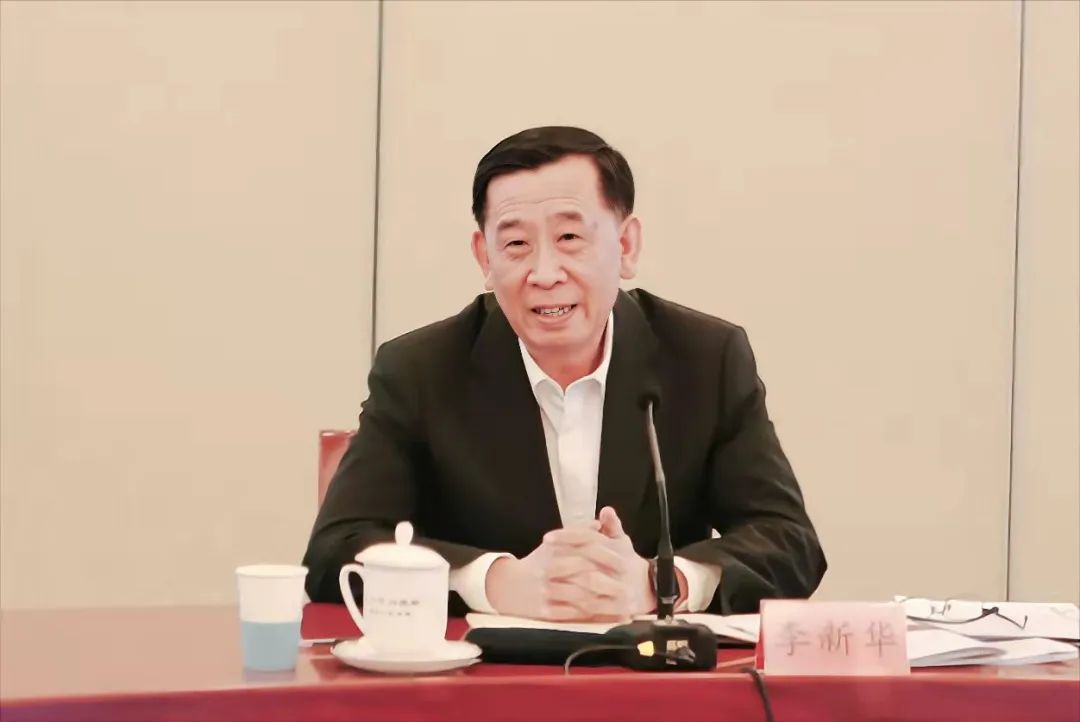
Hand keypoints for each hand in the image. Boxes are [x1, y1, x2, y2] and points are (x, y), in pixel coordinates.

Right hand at [484, 524, 613, 621]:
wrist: (508, 587)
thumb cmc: (536, 564)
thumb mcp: (553, 544)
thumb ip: (578, 532)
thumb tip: (599, 523)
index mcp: (553, 551)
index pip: (583, 552)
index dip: (605, 559)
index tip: (624, 564)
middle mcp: (549, 571)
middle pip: (584, 576)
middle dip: (608, 583)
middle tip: (628, 588)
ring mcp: (547, 592)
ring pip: (580, 597)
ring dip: (603, 603)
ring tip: (622, 606)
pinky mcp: (545, 612)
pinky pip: (571, 615)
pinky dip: (590, 617)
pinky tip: (605, 617)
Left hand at [539, 508, 655, 621]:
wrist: (646, 590)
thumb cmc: (627, 562)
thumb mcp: (622, 542)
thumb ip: (613, 526)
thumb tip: (606, 510)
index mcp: (619, 549)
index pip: (589, 539)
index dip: (567, 537)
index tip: (547, 539)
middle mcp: (620, 569)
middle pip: (585, 564)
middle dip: (560, 563)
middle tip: (539, 563)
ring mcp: (619, 591)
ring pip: (585, 588)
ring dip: (562, 586)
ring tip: (542, 583)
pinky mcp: (616, 610)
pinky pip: (589, 610)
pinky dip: (570, 608)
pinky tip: (553, 605)